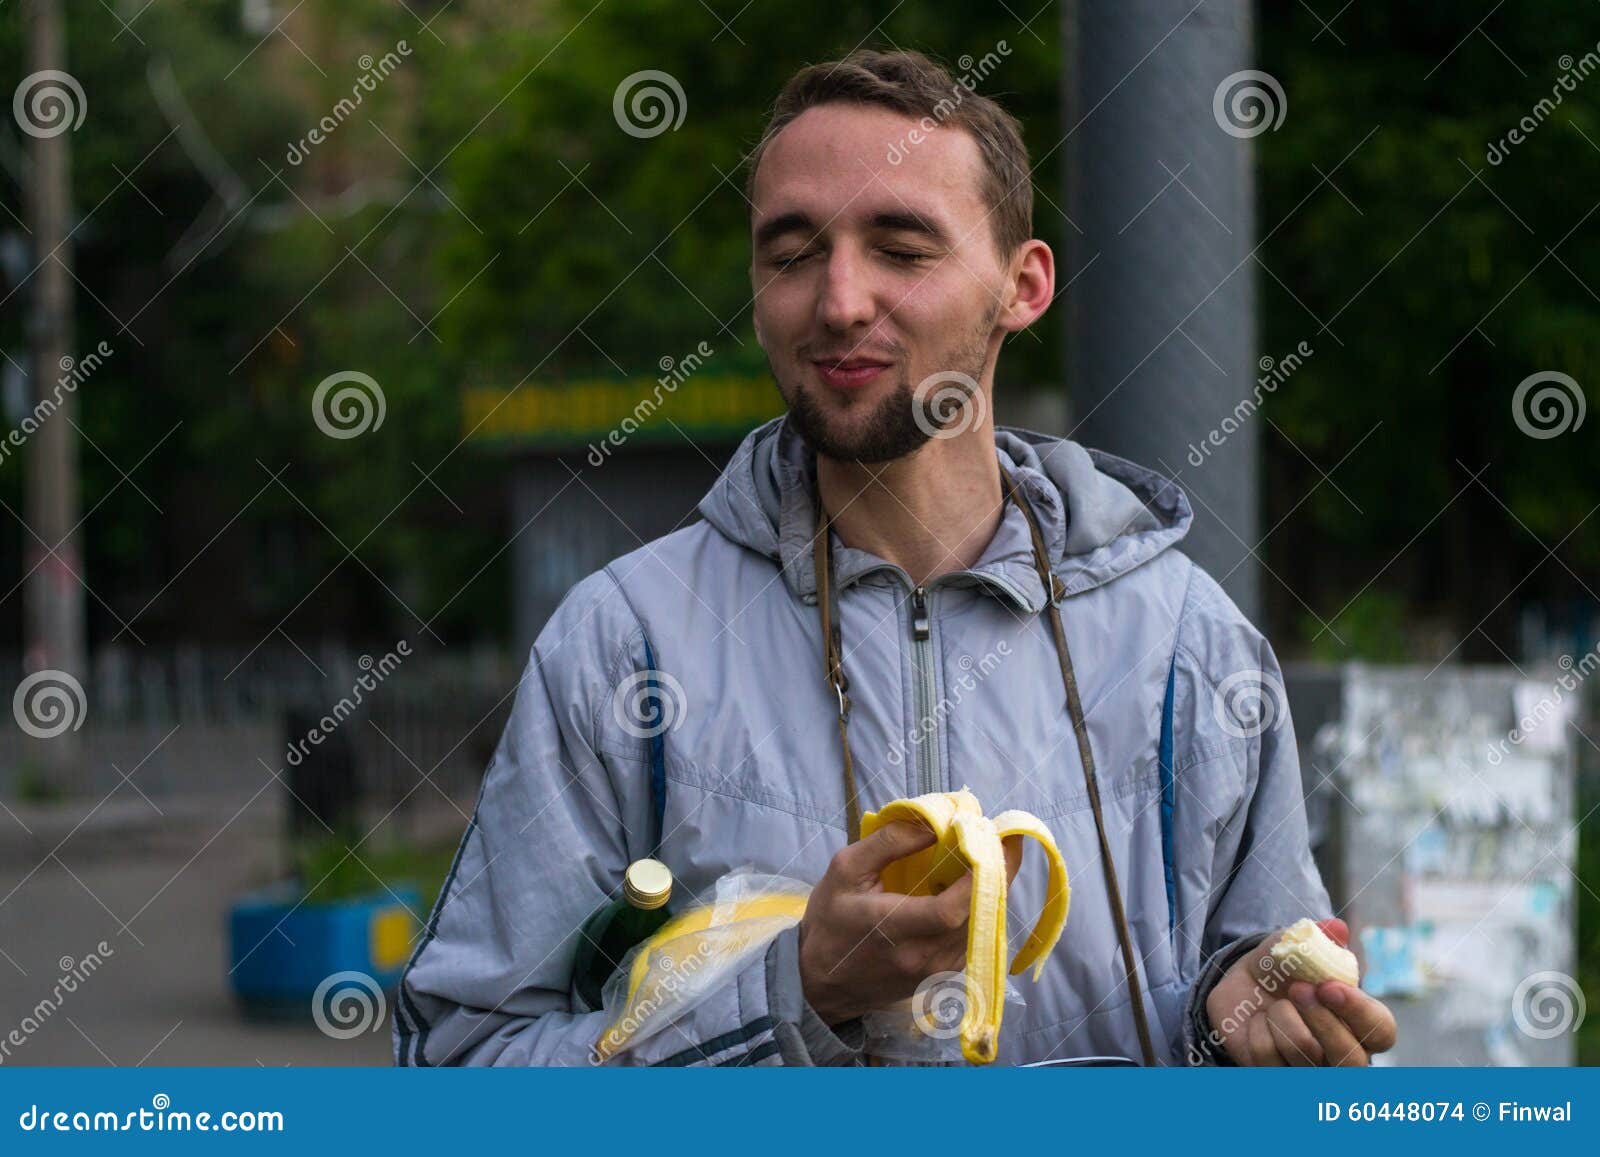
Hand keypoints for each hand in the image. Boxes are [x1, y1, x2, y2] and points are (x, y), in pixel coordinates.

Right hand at [798, 821, 1020, 1025]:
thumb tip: (934, 825)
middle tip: (1002, 840)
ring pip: (982, 927)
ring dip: (991, 891)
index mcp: (893, 928)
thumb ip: (889, 844)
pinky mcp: (943, 976)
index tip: (997, 840)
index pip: (950, 910)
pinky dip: (980, 910)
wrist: (821, 981)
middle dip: (997, 875)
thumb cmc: (831, 920)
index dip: (982, 876)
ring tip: (990, 857)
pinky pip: (975, 938)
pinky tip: (973, 887)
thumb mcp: (845, 870)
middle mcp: (921, 956)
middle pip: (978, 916)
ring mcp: (936, 971)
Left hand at [1203, 918, 1397, 1065]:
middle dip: (1321, 1020)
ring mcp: (1311, 1071)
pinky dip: (1257, 1030)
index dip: (1359, 1012)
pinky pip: (1268, 1059)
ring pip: (1305, 1055)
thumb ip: (1319, 937)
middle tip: (1297, 988)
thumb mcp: (1297, 946)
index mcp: (1362, 1023)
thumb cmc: (1284, 970)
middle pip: (1351, 1060)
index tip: (1330, 986)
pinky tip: (1257, 1022)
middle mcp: (1344, 1055)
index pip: (1381, 1031)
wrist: (1240, 986)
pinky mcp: (1276, 1077)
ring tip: (1275, 1003)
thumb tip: (1336, 927)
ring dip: (1282, 1017)